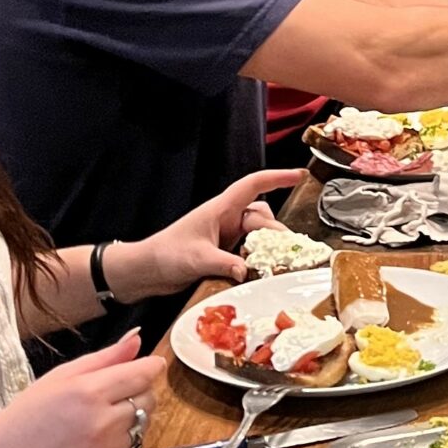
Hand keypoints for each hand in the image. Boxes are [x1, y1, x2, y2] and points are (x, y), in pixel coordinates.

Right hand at [0, 331, 167, 447]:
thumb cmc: (28, 413)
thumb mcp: (61, 376)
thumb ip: (105, 358)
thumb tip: (137, 339)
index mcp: (88, 391)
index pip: (141, 374)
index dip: (152, 366)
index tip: (154, 363)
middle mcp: (102, 420)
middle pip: (148, 397)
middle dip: (140, 389)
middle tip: (116, 390)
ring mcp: (106, 447)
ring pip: (144, 421)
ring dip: (135, 413)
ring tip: (104, 412)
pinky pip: (133, 443)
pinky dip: (124, 435)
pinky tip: (99, 433)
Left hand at [117, 169, 304, 296]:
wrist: (148, 270)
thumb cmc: (167, 255)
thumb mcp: (197, 259)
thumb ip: (224, 264)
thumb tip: (248, 271)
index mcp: (220, 209)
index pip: (253, 185)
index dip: (277, 177)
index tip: (299, 175)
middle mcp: (227, 219)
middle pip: (262, 216)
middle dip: (275, 231)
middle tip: (283, 253)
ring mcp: (226, 235)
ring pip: (259, 233)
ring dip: (268, 245)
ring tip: (274, 263)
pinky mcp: (225, 252)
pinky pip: (250, 249)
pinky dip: (259, 258)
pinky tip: (261, 272)